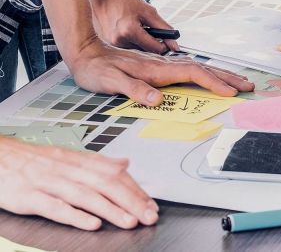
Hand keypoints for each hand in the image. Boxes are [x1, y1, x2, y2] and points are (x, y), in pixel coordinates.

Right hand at [0, 137, 157, 229]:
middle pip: (105, 184)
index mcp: (78, 160)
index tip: (151, 204)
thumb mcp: (67, 156)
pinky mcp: (29, 197)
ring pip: (85, 195)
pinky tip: (92, 224)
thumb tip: (125, 164)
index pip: (114, 174)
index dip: (135, 189)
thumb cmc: (32, 159)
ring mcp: (48, 182)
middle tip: (148, 216)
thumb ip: (97, 163)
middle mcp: (67, 169)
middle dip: (131, 201)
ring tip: (129, 221)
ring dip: (110, 209)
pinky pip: (55, 207)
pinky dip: (75, 215)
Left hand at [69, 39, 254, 105]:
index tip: (231, 92)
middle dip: (227, 77)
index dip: (213, 83)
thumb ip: (134, 89)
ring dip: (221, 74)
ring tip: (239, 81)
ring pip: (200, 68)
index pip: (193, 74)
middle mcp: (164, 65)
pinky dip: (207, 74)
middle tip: (249, 86)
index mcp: (157, 69)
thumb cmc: (96, 70)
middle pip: (204, 69)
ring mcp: (163, 65)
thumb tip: (157, 99)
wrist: (86, 52)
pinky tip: (212, 77)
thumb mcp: (111, 81)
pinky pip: (191, 70)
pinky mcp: (160, 68)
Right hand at [91, 0, 177, 53]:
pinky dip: (132, 40)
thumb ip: (164, 28)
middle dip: (152, 42)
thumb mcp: (149, 11)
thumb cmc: (125, 0)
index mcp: (129, 32)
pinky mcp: (107, 44)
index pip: (155, 49)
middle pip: (146, 51)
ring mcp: (111, 44)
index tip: (167, 40)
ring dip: (141, 41)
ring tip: (136, 26)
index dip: (165, 44)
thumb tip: (175, 45)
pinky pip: (127, 47)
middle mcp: (118, 41)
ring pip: (137, 50)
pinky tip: (127, 29)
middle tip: (148, 27)